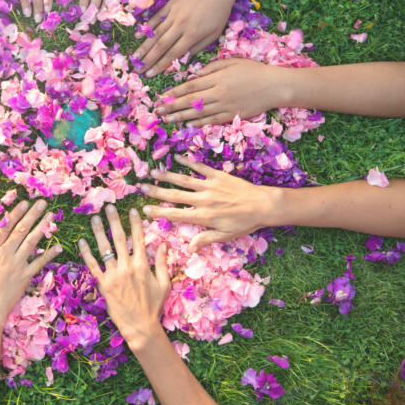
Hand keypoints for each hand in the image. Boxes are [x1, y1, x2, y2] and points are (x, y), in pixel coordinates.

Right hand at [0, 199, 61, 326]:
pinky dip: (49, 254)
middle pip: (21, 230)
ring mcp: (17, 265)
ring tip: (51, 216)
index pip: (5, 226)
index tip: (24, 202)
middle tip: (42, 201)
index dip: (15, 213)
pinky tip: (58, 246)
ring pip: (32, 242)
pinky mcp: (26, 277)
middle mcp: (6, 254)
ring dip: (42, 227)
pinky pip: (40, 263)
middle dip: (32, 214)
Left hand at [78, 205, 169, 350]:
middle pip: (119, 238)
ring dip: (99, 232)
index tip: (132, 209)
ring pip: (104, 249)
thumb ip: (163, 263)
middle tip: (108, 206)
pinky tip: (81, 242)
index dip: (135, 223)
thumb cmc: (154, 306)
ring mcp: (114, 275)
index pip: (138, 238)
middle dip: (114, 220)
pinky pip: (93, 266)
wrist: (140, 327)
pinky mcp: (103, 284)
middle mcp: (127, 266)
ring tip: (94, 218)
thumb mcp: (164, 284)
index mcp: (143, 265)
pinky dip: (87, 253)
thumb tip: (164, 244)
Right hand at [133, 0, 234, 76]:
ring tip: (134, 57)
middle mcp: (180, 26)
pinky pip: (156, 17)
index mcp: (192, 35)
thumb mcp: (214, 34)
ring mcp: (173, 14)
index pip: (172, 54)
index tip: (149, 75)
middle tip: (137, 69)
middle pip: (160, 46)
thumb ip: (197, 48)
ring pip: (155, 33)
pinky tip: (137, 35)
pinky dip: (146, 27)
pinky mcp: (170, 4)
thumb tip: (183, 60)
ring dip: (144, 46)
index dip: (159, 66)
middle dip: (148, 60)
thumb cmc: (219, 12)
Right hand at [141, 156, 280, 250]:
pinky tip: (178, 157)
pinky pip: (199, 167)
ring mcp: (209, 186)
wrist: (263, 205)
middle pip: (174, 195)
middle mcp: (203, 200)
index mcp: (203, 216)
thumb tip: (189, 248)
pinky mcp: (217, 175)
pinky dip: (188, 161)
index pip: (176, 214)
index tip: (144, 209)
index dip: (158, 212)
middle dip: (156, 191)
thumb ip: (205, 239)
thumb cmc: (245, 223)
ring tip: (153, 172)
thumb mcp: (226, 236)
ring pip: (184, 180)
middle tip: (141, 186)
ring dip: (167, 175)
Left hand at [156, 58, 289, 125]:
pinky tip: (186, 124)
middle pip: (190, 101)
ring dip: (180, 116)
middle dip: (171, 106)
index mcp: (217, 78)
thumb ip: (211, 67)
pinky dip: (197, 123)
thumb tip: (192, 75)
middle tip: (157, 110)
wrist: (275, 86)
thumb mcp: (231, 61)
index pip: (190, 86)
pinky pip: (211, 121)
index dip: (173, 92)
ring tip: (167, 119)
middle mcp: (218, 93)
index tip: (161, 96)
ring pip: (198, 113)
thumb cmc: (253, 70)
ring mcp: (225, 106)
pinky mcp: (232, 116)